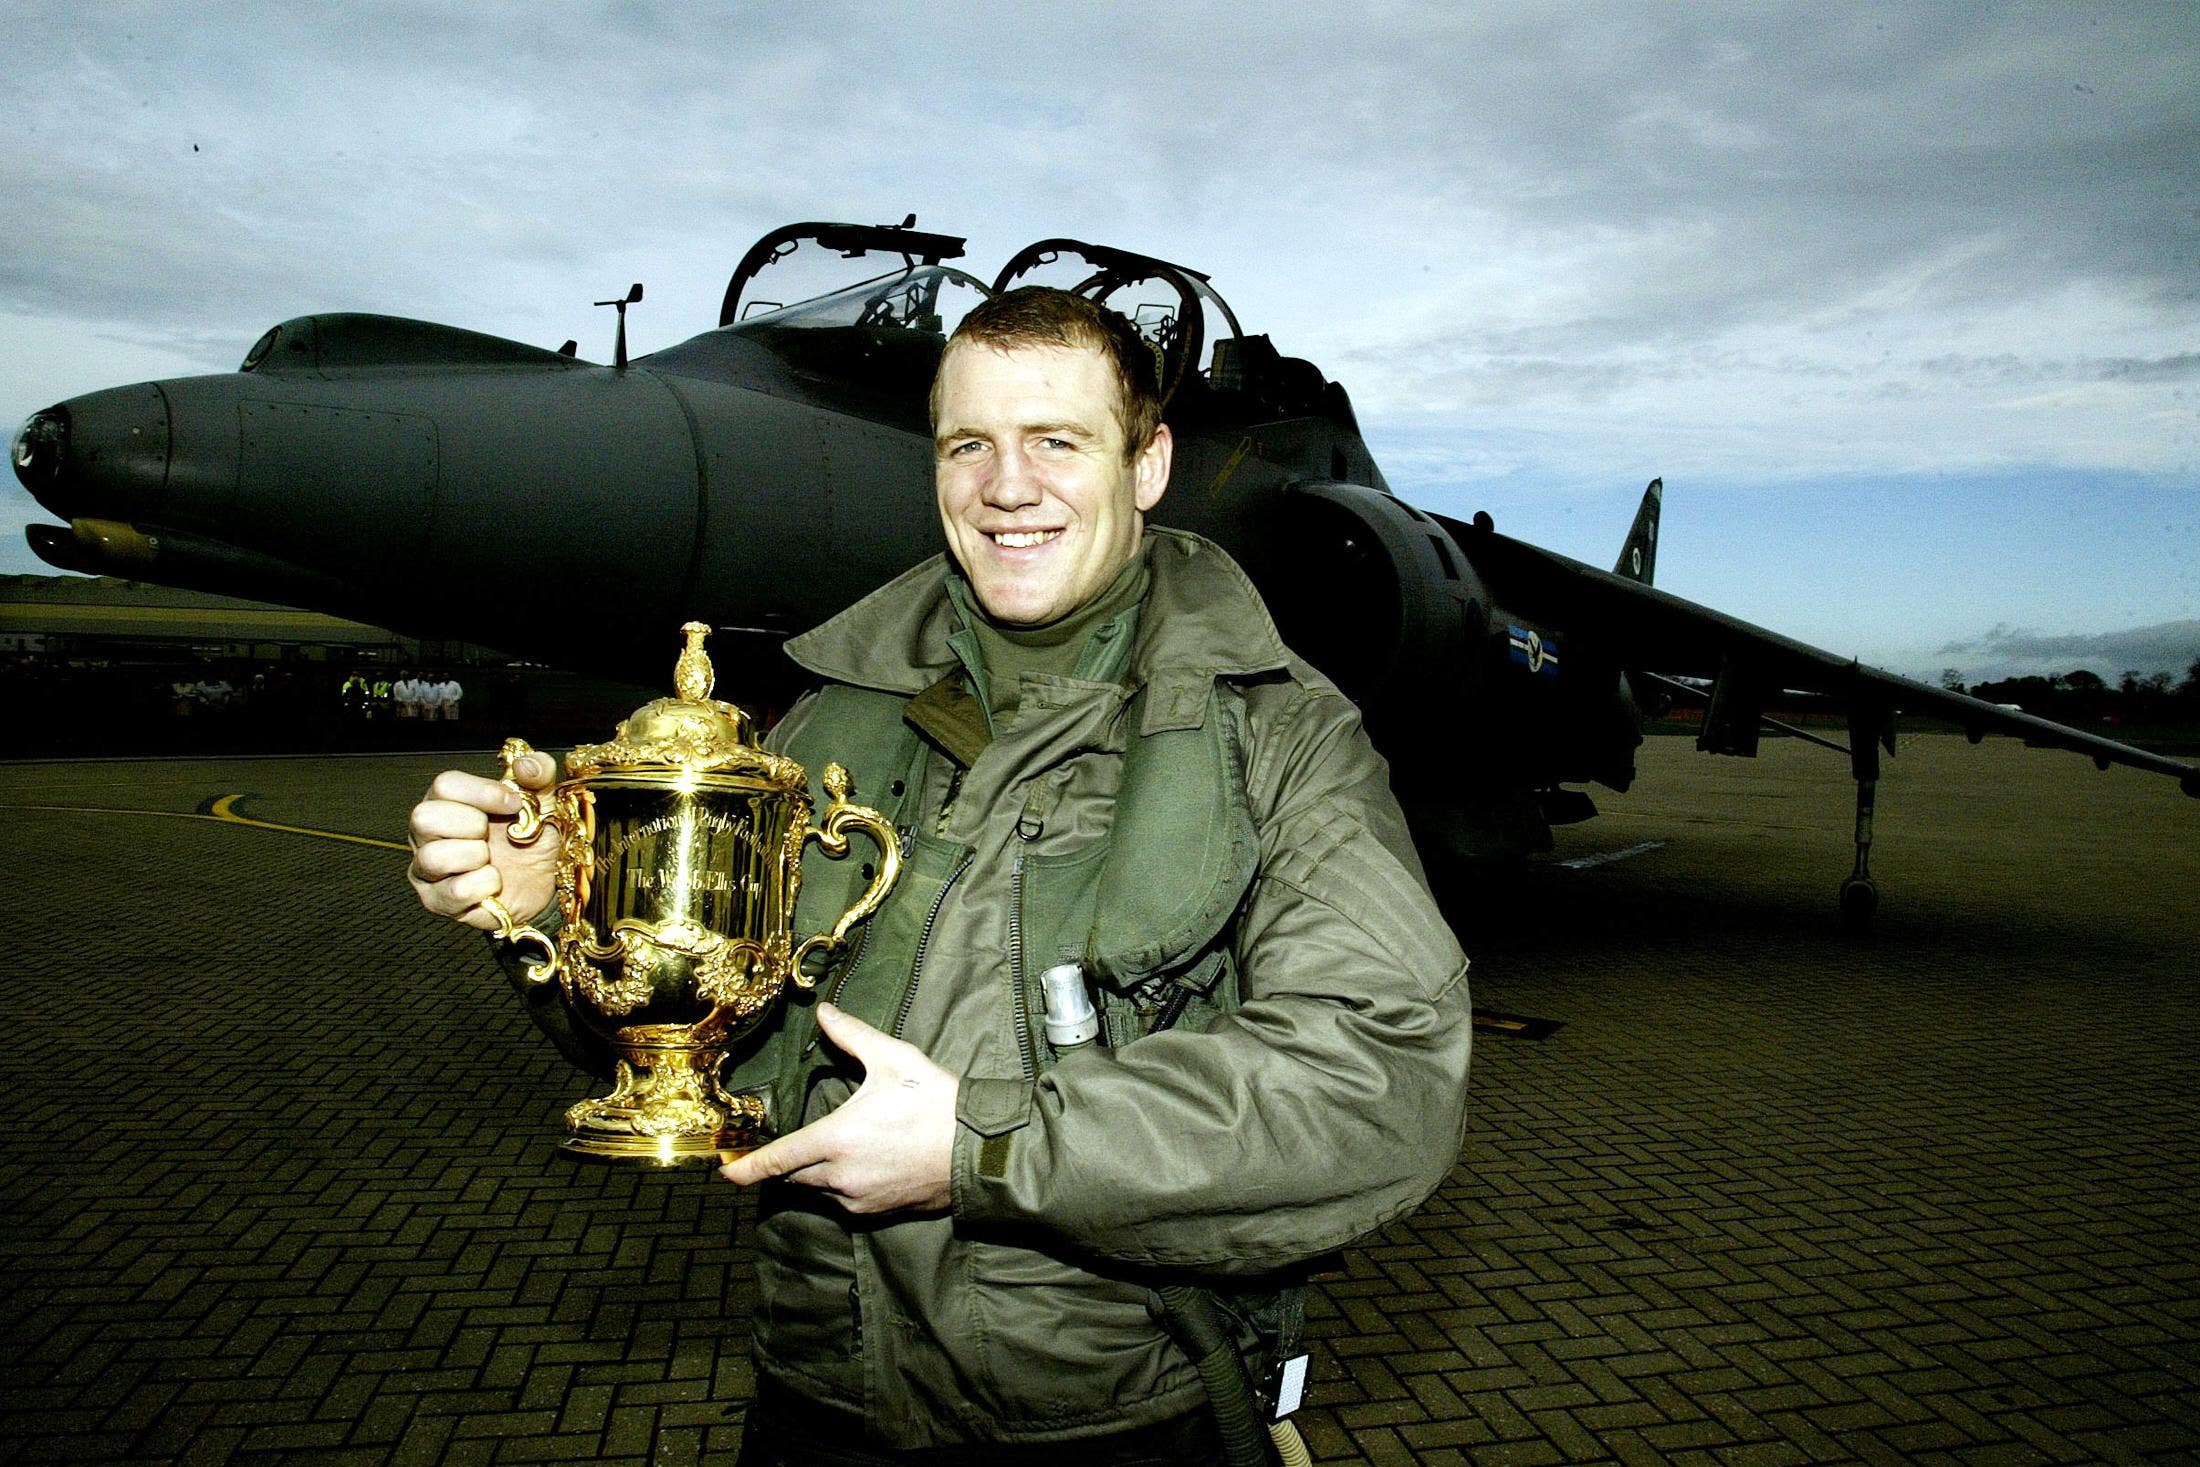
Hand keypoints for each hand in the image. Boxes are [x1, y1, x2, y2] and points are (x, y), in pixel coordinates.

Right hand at [406, 748, 558, 930]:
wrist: (545, 881)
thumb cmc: (532, 838)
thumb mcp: (543, 799)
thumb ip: (539, 772)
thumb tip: (526, 764)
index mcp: (446, 801)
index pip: (444, 785)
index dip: (483, 793)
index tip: (514, 803)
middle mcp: (426, 834)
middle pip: (424, 818)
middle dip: (472, 825)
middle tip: (493, 835)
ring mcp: (427, 869)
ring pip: (433, 857)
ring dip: (476, 856)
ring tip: (492, 859)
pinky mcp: (438, 900)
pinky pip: (455, 891)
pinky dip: (485, 885)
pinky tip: (494, 882)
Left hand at [718, 1003, 957, 1214]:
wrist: (979, 1150)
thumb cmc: (937, 1102)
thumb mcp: (894, 1060)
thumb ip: (852, 1037)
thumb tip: (823, 1012)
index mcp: (836, 1140)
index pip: (778, 1159)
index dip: (747, 1168)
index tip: (724, 1172)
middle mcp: (840, 1176)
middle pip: (794, 1175)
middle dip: (786, 1162)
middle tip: (783, 1147)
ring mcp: (858, 1198)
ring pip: (818, 1189)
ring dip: (815, 1172)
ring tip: (832, 1148)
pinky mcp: (876, 1211)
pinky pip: (843, 1201)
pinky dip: (839, 1185)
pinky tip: (859, 1164)